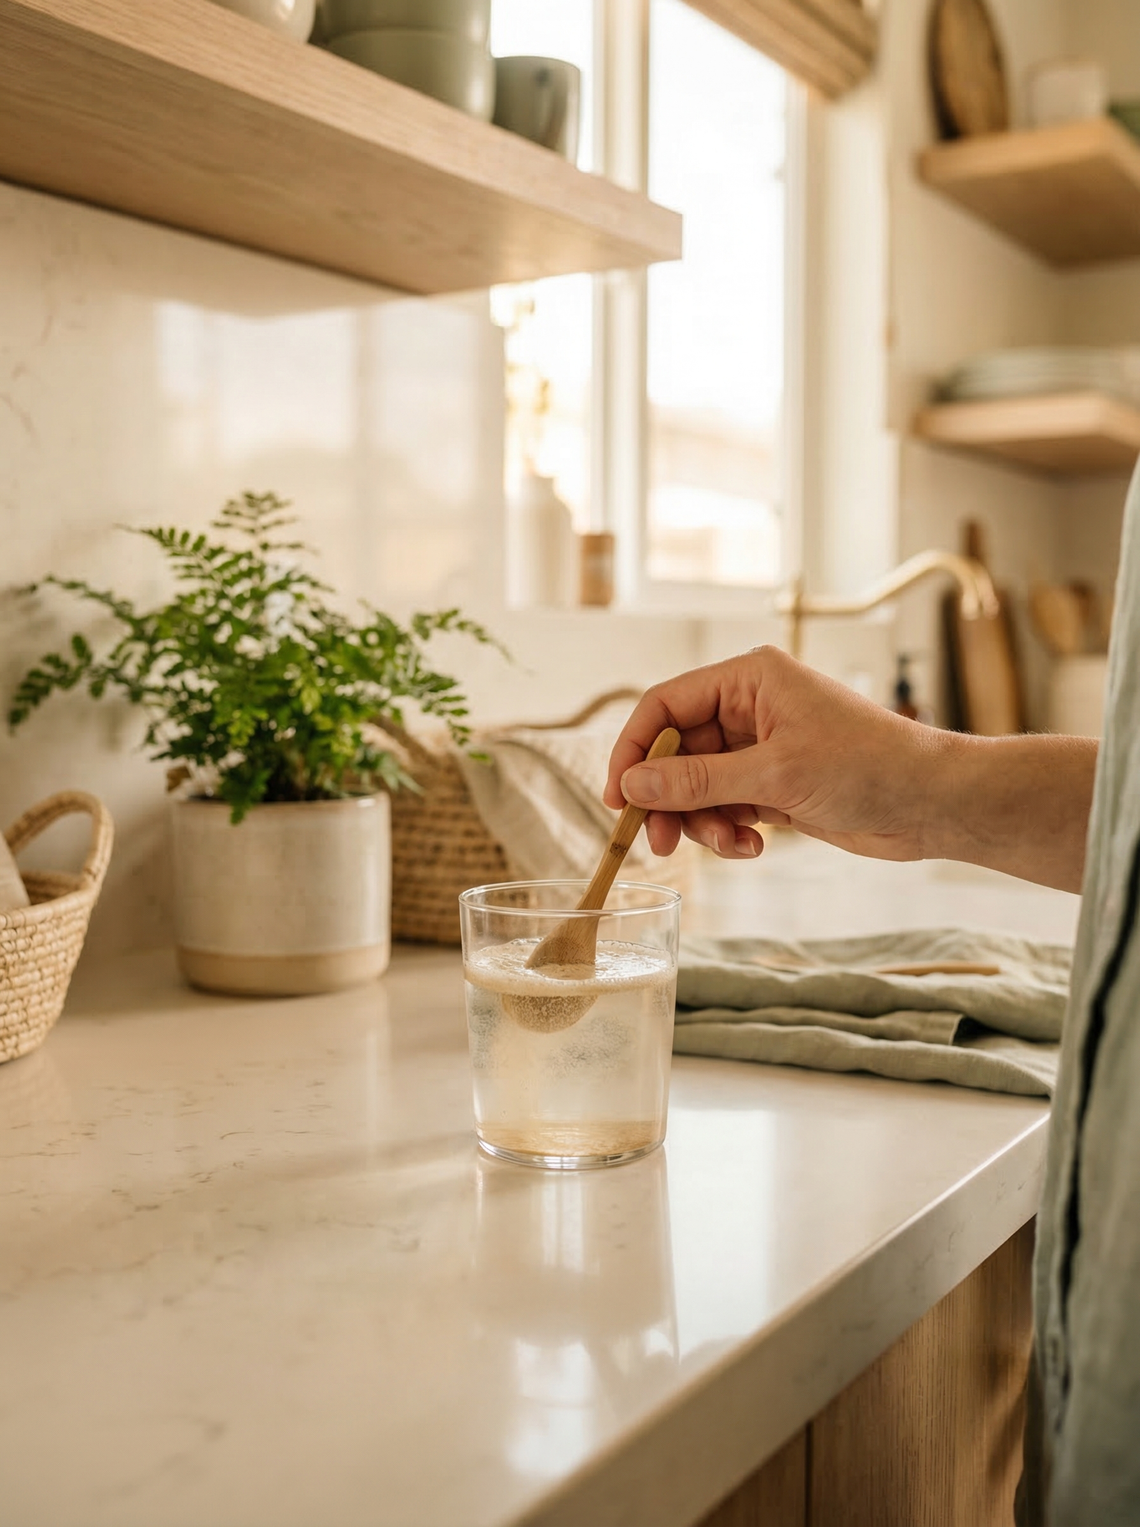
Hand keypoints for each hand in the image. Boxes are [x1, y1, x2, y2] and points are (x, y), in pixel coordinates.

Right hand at [604, 646, 949, 862]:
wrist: (931, 803)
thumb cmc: (868, 767)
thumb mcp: (775, 774)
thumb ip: (697, 780)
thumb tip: (633, 783)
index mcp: (748, 679)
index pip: (665, 706)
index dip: (635, 750)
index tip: (619, 799)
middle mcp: (749, 707)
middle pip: (675, 752)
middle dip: (668, 799)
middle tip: (659, 844)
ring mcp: (761, 747)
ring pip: (697, 786)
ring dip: (702, 822)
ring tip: (730, 844)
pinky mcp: (773, 784)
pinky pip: (724, 806)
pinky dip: (727, 830)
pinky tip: (753, 846)